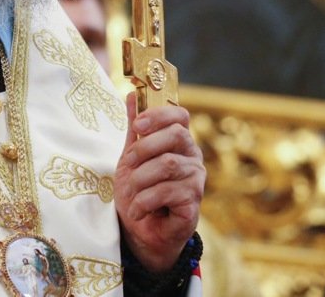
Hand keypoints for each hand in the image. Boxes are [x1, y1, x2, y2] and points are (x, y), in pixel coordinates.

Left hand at [115, 93, 204, 272]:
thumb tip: (132, 93)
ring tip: (130, 193)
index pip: (180, 116)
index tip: (137, 124)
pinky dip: (144, 201)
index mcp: (179, 141)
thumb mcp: (131, 156)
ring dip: (140, 179)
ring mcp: (196, 180)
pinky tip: (138, 210)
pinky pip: (167, 192)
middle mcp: (193, 157)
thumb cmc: (138, 190)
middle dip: (145, 147)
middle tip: (127, 163)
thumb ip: (135, 129)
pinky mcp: (194, 203)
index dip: (159, 115)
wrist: (139, 231)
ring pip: (167, 165)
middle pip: (176, 136)